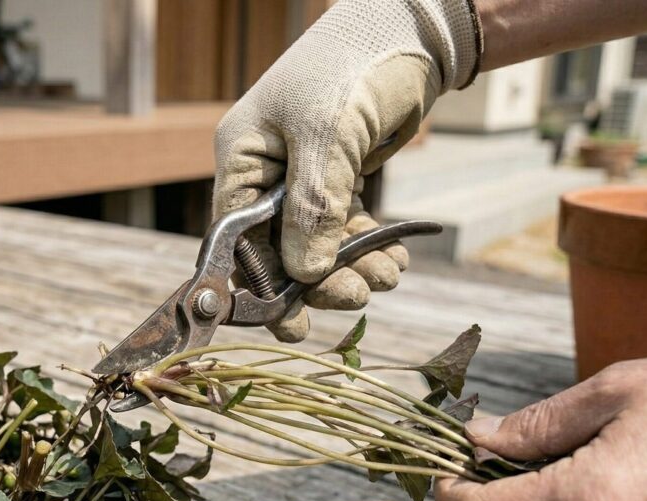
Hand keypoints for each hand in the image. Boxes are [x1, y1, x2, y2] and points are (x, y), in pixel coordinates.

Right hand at [212, 0, 480, 340]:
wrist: (409, 32)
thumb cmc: (353, 69)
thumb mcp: (328, 137)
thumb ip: (312, 208)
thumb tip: (302, 276)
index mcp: (243, 158)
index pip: (237, 237)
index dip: (259, 285)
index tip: (288, 323)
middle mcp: (266, 173)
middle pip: (279, 249)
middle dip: (316, 279)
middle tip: (355, 297)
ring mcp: (303, 178)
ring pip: (317, 244)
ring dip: (350, 269)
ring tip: (385, 278)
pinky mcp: (339, 179)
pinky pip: (345, 228)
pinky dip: (367, 249)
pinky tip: (393, 262)